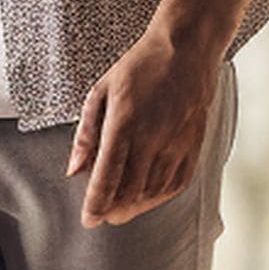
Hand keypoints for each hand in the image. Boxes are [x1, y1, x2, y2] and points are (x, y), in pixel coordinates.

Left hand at [66, 32, 217, 226]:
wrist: (187, 50)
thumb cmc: (140, 68)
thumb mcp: (101, 91)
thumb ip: (86, 134)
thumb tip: (74, 170)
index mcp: (124, 123)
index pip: (107, 176)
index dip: (96, 204)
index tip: (88, 219)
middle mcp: (152, 137)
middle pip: (129, 191)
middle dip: (112, 209)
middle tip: (100, 214)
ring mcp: (176, 144)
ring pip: (153, 192)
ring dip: (134, 206)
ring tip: (119, 209)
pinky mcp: (193, 146)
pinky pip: (176, 184)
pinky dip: (158, 197)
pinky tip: (145, 198)